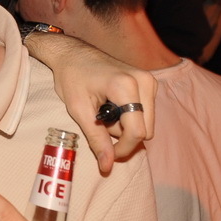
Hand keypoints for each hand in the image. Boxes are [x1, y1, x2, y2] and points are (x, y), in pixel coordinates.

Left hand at [25, 31, 155, 173]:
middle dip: (123, 135)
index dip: (123, 148)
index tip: (107, 153)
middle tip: (98, 122)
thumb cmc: (71, 77)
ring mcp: (149, 80)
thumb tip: (107, 166)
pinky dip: (129, 117)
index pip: (137, 132)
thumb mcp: (79, 110)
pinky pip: (146, 113)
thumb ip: (96, 139)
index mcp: (126, 86)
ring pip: (147, 123)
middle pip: (145, 130)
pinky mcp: (149, 82)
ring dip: (125, 126)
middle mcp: (144, 81)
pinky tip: (111, 105)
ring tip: (103, 111)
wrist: (72, 53)